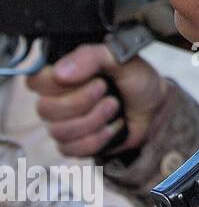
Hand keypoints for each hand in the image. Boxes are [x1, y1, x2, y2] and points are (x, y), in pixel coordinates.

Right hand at [25, 46, 166, 157]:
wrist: (155, 107)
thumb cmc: (135, 80)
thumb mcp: (120, 58)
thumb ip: (91, 57)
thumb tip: (60, 72)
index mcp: (62, 74)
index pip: (35, 81)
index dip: (58, 83)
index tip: (91, 78)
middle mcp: (57, 99)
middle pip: (45, 109)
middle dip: (82, 102)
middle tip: (106, 91)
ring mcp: (63, 123)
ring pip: (59, 131)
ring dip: (94, 120)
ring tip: (114, 107)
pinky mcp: (74, 144)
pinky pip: (70, 149)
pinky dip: (97, 139)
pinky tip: (111, 127)